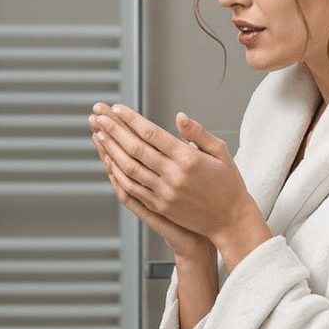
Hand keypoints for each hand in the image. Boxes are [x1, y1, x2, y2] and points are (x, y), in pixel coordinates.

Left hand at [89, 103, 272, 267]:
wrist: (230, 220)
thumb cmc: (228, 183)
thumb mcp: (220, 152)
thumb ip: (198, 133)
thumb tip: (178, 116)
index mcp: (188, 158)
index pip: (152, 133)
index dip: (131, 119)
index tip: (117, 108)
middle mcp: (174, 175)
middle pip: (135, 148)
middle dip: (114, 129)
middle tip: (99, 114)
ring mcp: (164, 193)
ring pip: (129, 168)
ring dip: (110, 149)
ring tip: (98, 133)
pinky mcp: (160, 206)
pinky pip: (132, 189)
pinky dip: (117, 173)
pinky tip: (108, 161)